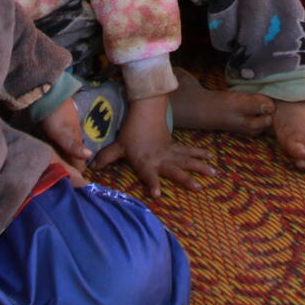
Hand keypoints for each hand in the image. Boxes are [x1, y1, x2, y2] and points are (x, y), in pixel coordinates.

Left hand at [38, 99, 93, 170]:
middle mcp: (74, 132)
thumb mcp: (62, 134)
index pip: (81, 158)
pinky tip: (58, 147)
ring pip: (71, 143)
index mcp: (76, 137)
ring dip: (68, 154)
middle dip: (74, 162)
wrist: (48, 94)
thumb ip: (74, 146)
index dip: (79, 169)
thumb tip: (90, 157)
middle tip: (69, 174)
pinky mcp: (60, 121)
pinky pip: (64, 137)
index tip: (76, 180)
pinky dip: (62, 145)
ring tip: (64, 164)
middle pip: (76, 151)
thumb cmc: (54, 116)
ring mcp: (68, 126)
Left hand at [93, 96, 213, 197]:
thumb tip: (91, 168)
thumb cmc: (131, 132)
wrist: (145, 110)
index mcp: (145, 161)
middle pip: (174, 169)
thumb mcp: (118, 146)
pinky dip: (200, 154)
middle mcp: (159, 159)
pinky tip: (211, 157)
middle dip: (186, 178)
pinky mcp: (175, 146)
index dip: (152, 184)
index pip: (148, 175)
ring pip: (186, 160)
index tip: (158, 194)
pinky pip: (189, 151)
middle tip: (198, 187)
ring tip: (213, 172)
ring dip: (199, 166)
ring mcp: (169, 152)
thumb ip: (107, 158)